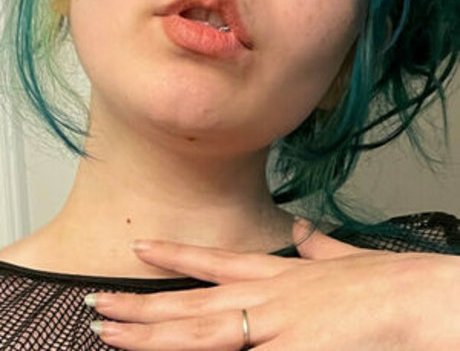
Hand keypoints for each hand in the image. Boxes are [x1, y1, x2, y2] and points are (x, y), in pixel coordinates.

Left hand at [85, 219, 459, 350]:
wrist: (409, 295)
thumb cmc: (378, 280)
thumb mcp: (339, 257)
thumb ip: (316, 246)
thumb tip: (303, 232)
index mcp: (276, 273)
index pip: (213, 260)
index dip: (175, 254)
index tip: (140, 247)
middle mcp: (264, 294)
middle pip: (192, 298)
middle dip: (142, 302)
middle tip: (98, 302)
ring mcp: (272, 323)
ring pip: (198, 328)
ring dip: (151, 332)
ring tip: (108, 330)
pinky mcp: (288, 350)